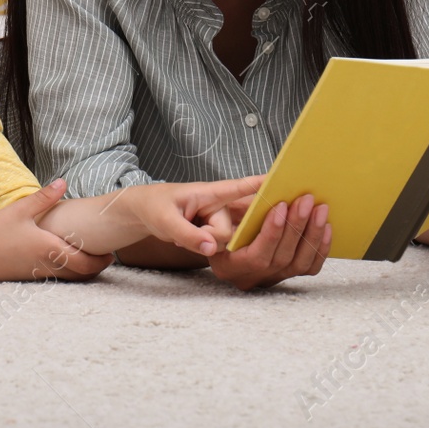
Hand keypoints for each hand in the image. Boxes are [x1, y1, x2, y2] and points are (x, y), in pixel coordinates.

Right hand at [0, 179, 115, 279]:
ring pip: (70, 279)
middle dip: (97, 268)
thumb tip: (63, 181)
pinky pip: (57, 278)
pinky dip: (68, 272)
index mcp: (49, 249)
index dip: (101, 261)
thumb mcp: (20, 210)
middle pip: (82, 275)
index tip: (111, 253)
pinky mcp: (30, 278)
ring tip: (91, 256)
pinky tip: (66, 258)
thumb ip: (44, 197)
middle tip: (107, 257)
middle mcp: (48, 266)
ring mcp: (39, 275)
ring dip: (83, 271)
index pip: (85, 263)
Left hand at [119, 175, 267, 255]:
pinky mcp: (218, 232)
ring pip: (227, 242)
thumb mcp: (165, 220)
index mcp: (210, 193)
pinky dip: (207, 247)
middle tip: (186, 229)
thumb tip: (213, 249)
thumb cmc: (155, 206)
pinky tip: (192, 241)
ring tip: (185, 233)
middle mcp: (221, 205)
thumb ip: (188, 235)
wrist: (144, 212)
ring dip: (206, 243)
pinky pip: (222, 246)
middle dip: (212, 237)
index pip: (239, 188)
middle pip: (233, 230)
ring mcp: (221, 220)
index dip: (261, 185)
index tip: (283, 178)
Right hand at [206, 193, 330, 290]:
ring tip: (320, 209)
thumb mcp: (224, 214)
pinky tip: (326, 227)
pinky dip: (320, 247)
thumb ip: (245, 208)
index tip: (281, 205)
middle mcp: (250, 279)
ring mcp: (271, 280)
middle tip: (306, 200)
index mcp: (228, 266)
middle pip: (281, 258)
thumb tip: (271, 189)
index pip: (257, 256)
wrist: (223, 238)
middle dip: (296, 226)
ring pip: (299, 264)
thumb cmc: (221, 222)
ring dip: (312, 234)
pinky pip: (310, 268)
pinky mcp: (287, 277)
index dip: (272, 231)